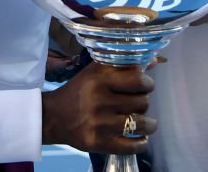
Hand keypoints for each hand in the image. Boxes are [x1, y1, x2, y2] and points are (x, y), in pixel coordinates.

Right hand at [41, 63, 155, 154]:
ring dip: (149, 124)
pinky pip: (131, 146)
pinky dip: (141, 143)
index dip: (147, 83)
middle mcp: (100, 100)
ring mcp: (99, 123)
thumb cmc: (79, 90)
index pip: (138, 80)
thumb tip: (154, 62)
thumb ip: (123, 66)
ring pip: (141, 124)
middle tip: (137, 104)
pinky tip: (141, 138)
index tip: (144, 86)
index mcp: (100, 79)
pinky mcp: (98, 142)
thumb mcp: (96, 72)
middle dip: (144, 102)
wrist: (53, 117)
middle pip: (142, 102)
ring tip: (147, 123)